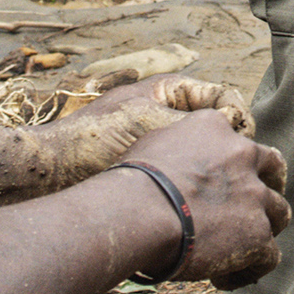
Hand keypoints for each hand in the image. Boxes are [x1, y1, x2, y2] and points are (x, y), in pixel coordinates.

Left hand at [56, 73, 257, 174]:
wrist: (53, 170)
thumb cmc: (95, 138)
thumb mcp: (148, 120)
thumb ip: (193, 122)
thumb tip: (235, 130)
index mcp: (169, 91)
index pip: (223, 98)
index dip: (238, 117)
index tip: (240, 141)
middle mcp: (169, 114)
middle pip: (219, 129)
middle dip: (230, 148)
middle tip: (236, 170)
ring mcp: (163, 143)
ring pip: (207, 156)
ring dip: (216, 171)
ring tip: (222, 189)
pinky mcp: (156, 172)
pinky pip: (190, 176)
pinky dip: (199, 187)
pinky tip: (202, 202)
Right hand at [123, 113, 292, 286]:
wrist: (136, 212)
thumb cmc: (130, 182)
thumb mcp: (154, 144)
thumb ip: (178, 146)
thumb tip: (174, 161)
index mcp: (216, 128)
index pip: (238, 143)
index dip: (233, 166)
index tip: (219, 185)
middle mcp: (242, 154)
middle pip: (273, 170)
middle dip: (267, 188)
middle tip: (251, 210)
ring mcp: (254, 195)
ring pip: (279, 214)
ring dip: (261, 231)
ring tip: (236, 252)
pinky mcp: (257, 233)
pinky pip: (268, 257)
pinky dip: (249, 270)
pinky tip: (221, 280)